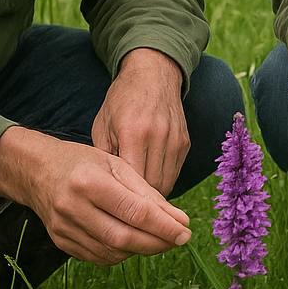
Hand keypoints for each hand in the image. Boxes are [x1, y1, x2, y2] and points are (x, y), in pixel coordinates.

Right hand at [0, 126, 191, 264]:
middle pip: (124, 238)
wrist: (36, 170)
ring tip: (157, 238)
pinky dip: (121, 253)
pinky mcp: (61, 242)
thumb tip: (179, 221)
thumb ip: (148, 194)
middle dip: (157, 243)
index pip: (136, 213)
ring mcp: (64, 228)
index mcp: (89, 182)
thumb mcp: (117, 165)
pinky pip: (98, 257)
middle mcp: (73, 207)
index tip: (186, 232)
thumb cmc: (83, 162)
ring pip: (113, 252)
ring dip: (141, 249)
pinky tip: (133, 241)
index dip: (165, 227)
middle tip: (178, 240)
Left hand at [92, 48, 189, 196]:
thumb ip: (104, 157)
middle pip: (152, 186)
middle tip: (126, 214)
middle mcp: (157, 136)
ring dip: (153, 196)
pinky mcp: (184, 142)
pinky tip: (148, 184)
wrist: (152, 75)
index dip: (124, 199)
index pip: (132, 180)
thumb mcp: (102, 125)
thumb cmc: (121, 100)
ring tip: (137, 204)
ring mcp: (174, 139)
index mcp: (133, 132)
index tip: (114, 210)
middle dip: (140, 203)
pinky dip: (162, 182)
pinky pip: (174, 172)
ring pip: (166, 183)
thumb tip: (106, 191)